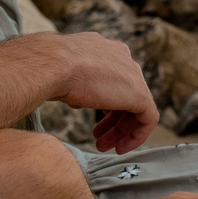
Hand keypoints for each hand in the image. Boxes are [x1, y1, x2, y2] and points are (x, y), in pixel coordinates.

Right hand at [48, 30, 158, 153]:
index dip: (105, 105)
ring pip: (136, 107)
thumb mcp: (65, 73)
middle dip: (112, 120)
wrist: (53, 64)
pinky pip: (147, 118)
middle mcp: (122, 58)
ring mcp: (133, 75)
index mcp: (106, 49)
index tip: (94, 122)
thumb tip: (76, 97)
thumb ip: (77, 83)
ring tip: (103, 147)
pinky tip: (121, 148)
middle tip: (98, 139)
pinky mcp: (141, 94)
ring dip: (121, 130)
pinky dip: (136, 136)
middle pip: (125, 94)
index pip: (113, 80)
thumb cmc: (50, 68)